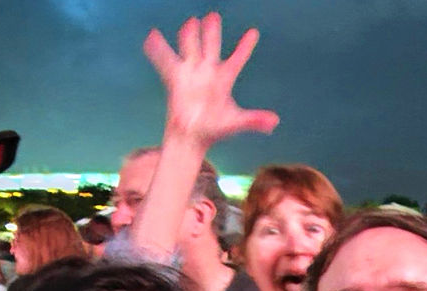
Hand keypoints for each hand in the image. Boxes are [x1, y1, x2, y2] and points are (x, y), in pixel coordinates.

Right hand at [143, 12, 278, 147]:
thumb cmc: (215, 129)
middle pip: (211, 47)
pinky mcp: (175, 79)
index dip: (245, 46)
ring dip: (190, 35)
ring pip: (190, 49)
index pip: (237, 59)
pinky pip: (166, 61)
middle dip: (212, 32)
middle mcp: (208, 73)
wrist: (192, 137)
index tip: (254, 32)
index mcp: (225, 80)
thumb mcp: (236, 123)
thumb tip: (275, 122)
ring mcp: (191, 74)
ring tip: (191, 22)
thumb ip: (254, 120)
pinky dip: (158, 50)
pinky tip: (152, 37)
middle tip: (214, 16)